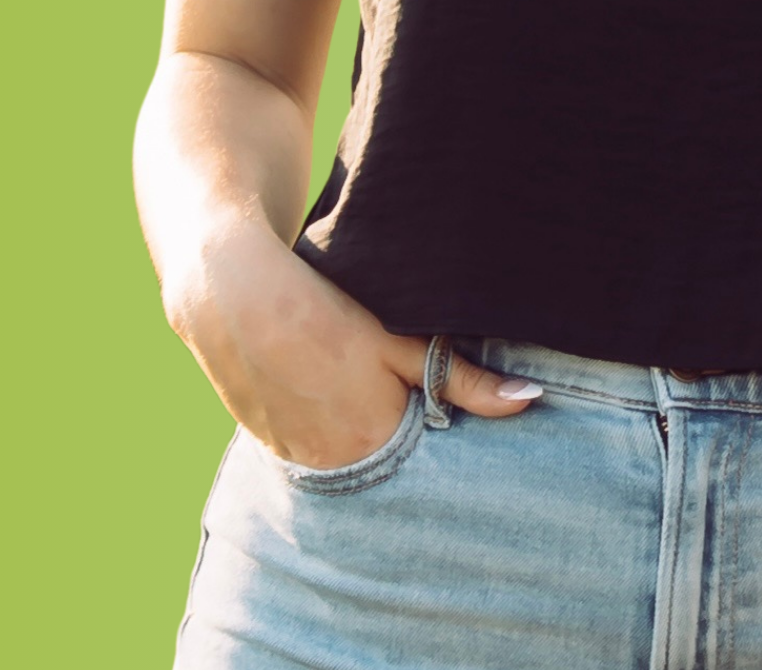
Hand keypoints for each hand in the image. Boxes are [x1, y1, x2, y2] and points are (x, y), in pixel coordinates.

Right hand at [165, 221, 542, 469]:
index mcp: (375, 443)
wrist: (233, 295)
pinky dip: (325, 430)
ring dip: (360, 435)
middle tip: (401, 393)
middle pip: (386, 465)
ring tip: (358, 390)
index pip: (428, 463)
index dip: (440, 436)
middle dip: (403, 440)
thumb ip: (466, 380)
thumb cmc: (325, 312)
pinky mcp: (268, 443)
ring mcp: (295, 458)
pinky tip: (324, 393)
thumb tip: (529, 400)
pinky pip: (310, 449)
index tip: (445, 410)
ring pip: (347, 459)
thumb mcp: (403, 342)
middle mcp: (334, 465)